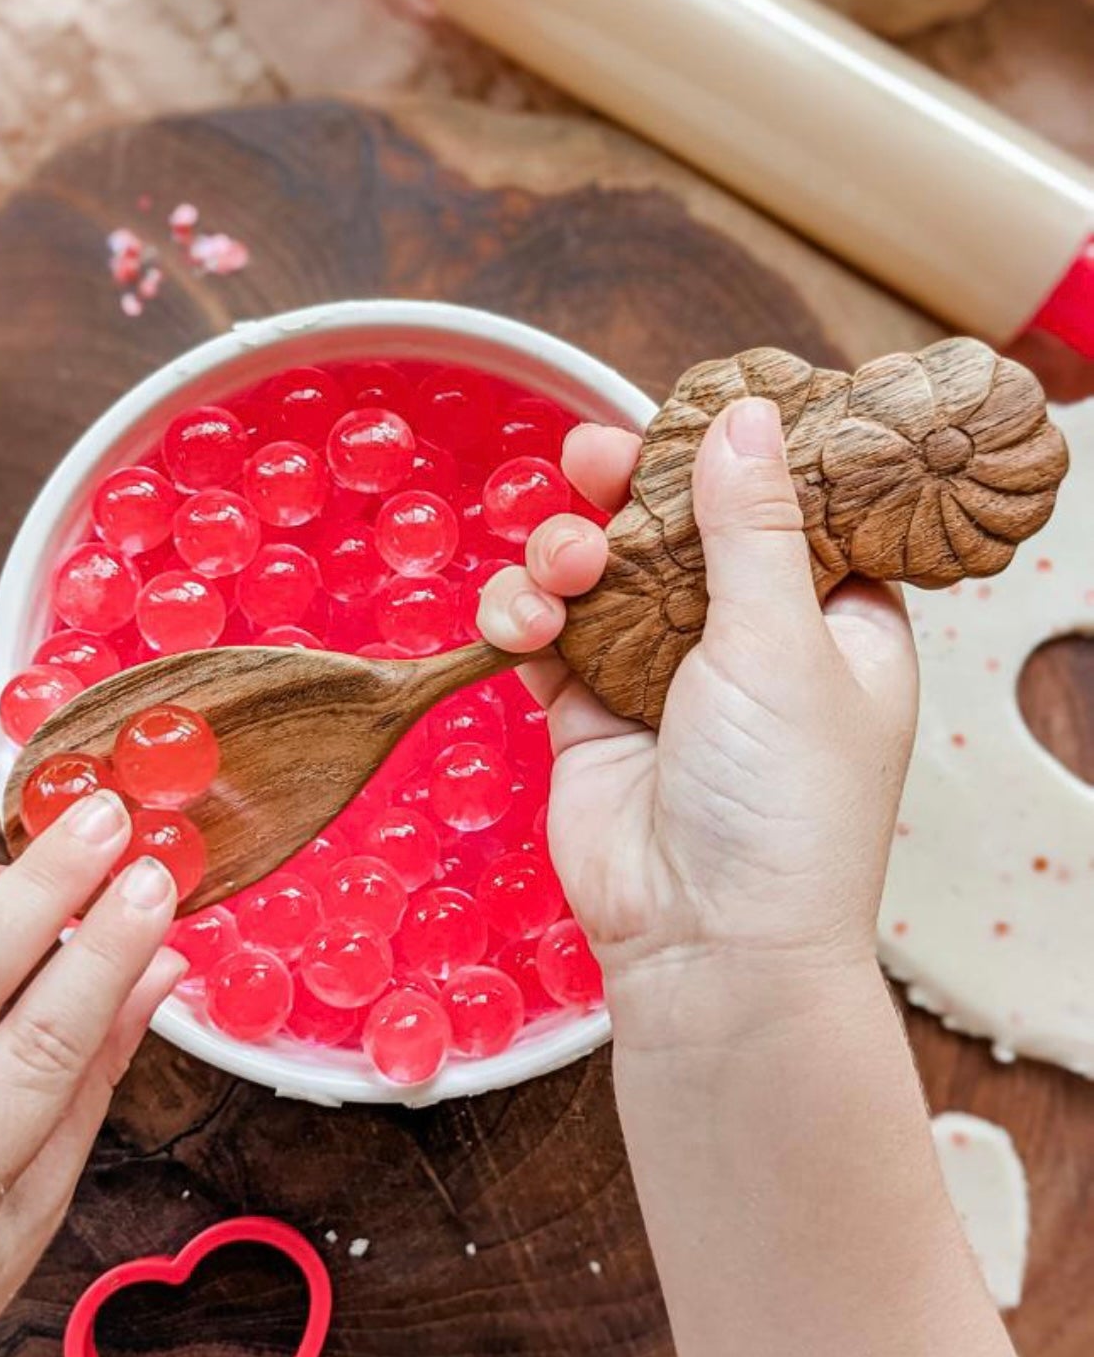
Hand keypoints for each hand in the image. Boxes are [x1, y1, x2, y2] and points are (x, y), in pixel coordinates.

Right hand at [478, 397, 917, 1045]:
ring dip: (569, 551)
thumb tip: (748, 415)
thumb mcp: (783, 645)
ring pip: (601, 571)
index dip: (739, 455)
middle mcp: (746, 639)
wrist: (708, 945)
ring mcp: (661, 674)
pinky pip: (546, 633)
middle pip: (679, 526)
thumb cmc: (782, 808)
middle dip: (632, 489)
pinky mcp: (587, 711)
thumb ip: (751, 525)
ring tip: (567, 567)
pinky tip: (526, 622)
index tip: (694, 411)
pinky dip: (525, 614)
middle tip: (594, 456)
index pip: (787, 506)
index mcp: (830, 620)